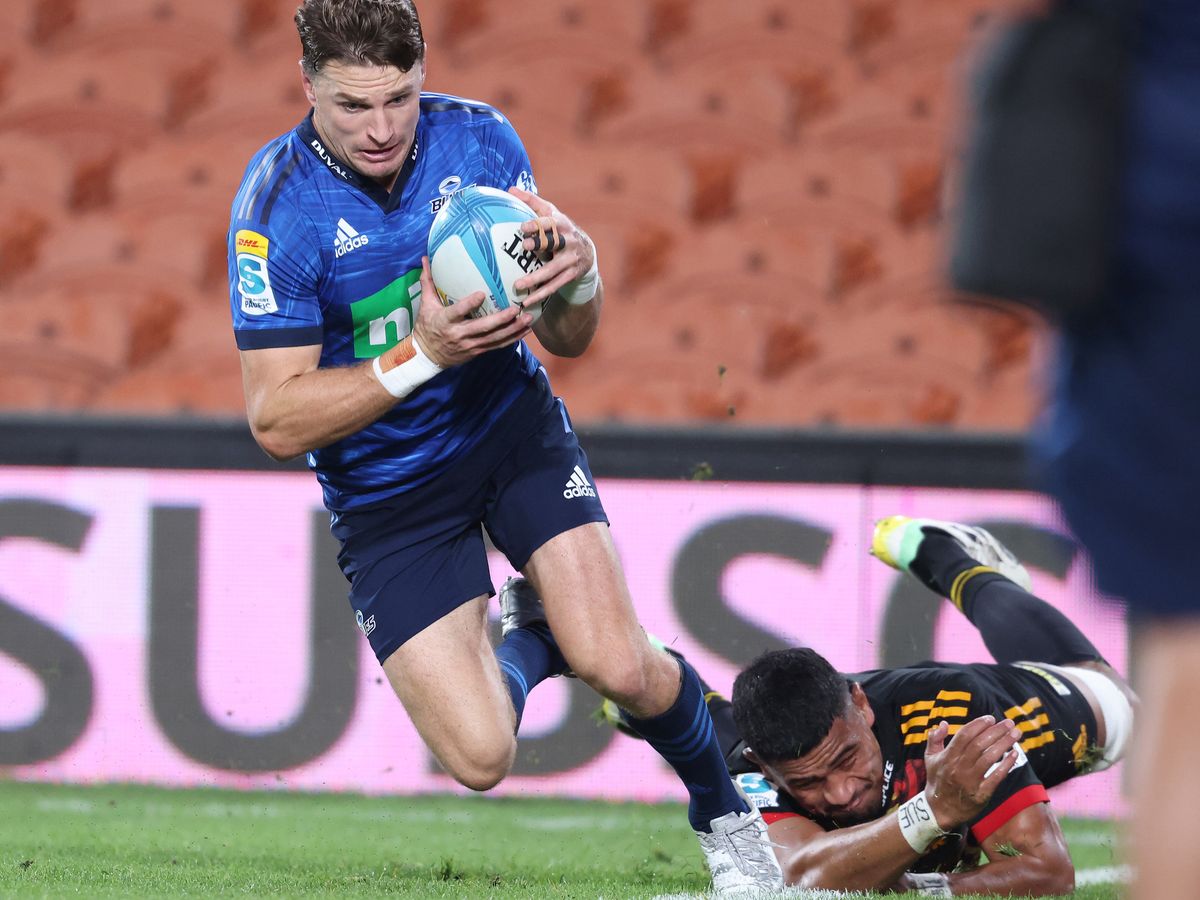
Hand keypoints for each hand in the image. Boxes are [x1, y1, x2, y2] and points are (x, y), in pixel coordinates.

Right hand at [412, 256, 532, 366]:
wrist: (427, 356)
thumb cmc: (427, 326)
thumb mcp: (425, 305)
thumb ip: (428, 282)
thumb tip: (425, 258)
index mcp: (445, 321)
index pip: (457, 312)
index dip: (469, 304)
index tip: (482, 294)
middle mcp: (459, 334)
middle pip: (483, 328)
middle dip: (501, 319)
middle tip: (516, 309)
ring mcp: (470, 344)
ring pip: (494, 338)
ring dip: (513, 329)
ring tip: (528, 319)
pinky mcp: (478, 351)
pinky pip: (497, 345)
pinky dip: (513, 338)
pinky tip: (526, 330)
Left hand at [507, 187, 594, 306]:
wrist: (586, 251)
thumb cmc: (559, 229)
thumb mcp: (550, 213)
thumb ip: (532, 201)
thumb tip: (510, 188)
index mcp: (561, 223)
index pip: (549, 223)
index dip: (538, 224)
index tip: (523, 226)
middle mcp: (568, 241)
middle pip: (553, 243)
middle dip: (540, 244)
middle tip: (525, 247)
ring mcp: (571, 259)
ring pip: (552, 270)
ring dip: (535, 278)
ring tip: (517, 285)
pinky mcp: (571, 275)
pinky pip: (554, 285)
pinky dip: (541, 293)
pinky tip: (526, 300)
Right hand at [923, 715, 1020, 828]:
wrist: (939, 810)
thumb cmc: (937, 780)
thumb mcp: (930, 758)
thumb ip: (934, 739)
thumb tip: (943, 723)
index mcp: (947, 757)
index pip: (964, 735)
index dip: (979, 725)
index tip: (991, 718)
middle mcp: (958, 767)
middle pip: (979, 744)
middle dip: (996, 731)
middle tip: (1009, 722)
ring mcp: (970, 781)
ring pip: (989, 758)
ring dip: (1004, 744)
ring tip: (1016, 734)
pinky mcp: (981, 795)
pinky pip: (996, 777)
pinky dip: (1006, 764)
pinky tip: (1015, 754)